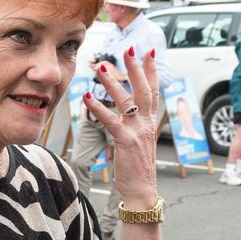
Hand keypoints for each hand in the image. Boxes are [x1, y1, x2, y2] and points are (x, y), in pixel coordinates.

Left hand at [83, 47, 158, 208]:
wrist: (142, 191)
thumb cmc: (138, 168)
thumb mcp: (140, 142)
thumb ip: (135, 125)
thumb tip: (127, 114)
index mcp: (150, 122)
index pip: (153, 91)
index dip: (151, 71)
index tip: (149, 52)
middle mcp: (147, 123)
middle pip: (143, 89)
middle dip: (137, 67)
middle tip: (130, 48)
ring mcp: (137, 131)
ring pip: (126, 100)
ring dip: (112, 82)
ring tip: (101, 67)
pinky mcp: (125, 141)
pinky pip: (110, 120)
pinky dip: (98, 107)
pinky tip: (87, 95)